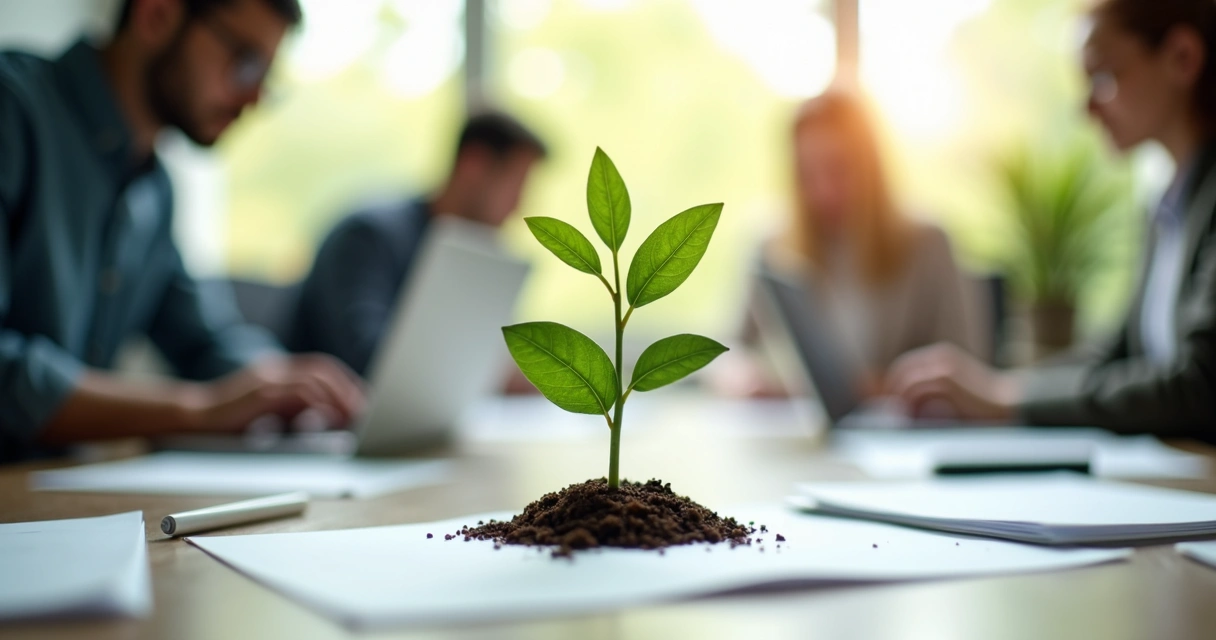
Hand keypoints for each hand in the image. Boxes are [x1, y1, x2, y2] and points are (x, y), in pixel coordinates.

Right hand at [187, 354, 365, 431]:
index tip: (361, 398)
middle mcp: (275, 370)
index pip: (319, 369)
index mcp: (277, 372)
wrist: (192, 419)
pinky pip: (298, 392)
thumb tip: (328, 417)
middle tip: (365, 406)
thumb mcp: (266, 410)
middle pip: (322, 368)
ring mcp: (267, 379)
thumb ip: (292, 408)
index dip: (343, 382)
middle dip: (347, 386)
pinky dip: (319, 403)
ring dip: (338, 395)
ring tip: (354, 413)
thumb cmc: (228, 421)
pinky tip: (330, 416)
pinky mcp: (261, 393)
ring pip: (314, 378)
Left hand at [884, 343, 1021, 421]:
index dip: (894, 382)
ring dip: (900, 398)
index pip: (906, 364)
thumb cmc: (982, 402)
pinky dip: (910, 402)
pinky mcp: (946, 380)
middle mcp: (941, 356)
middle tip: (890, 408)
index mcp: (942, 356)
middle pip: (902, 369)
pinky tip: (912, 415)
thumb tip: (904, 401)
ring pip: (907, 380)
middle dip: (892, 389)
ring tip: (900, 415)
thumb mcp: (954, 389)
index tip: (890, 400)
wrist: (1010, 403)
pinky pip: (917, 389)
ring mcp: (944, 366)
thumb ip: (932, 388)